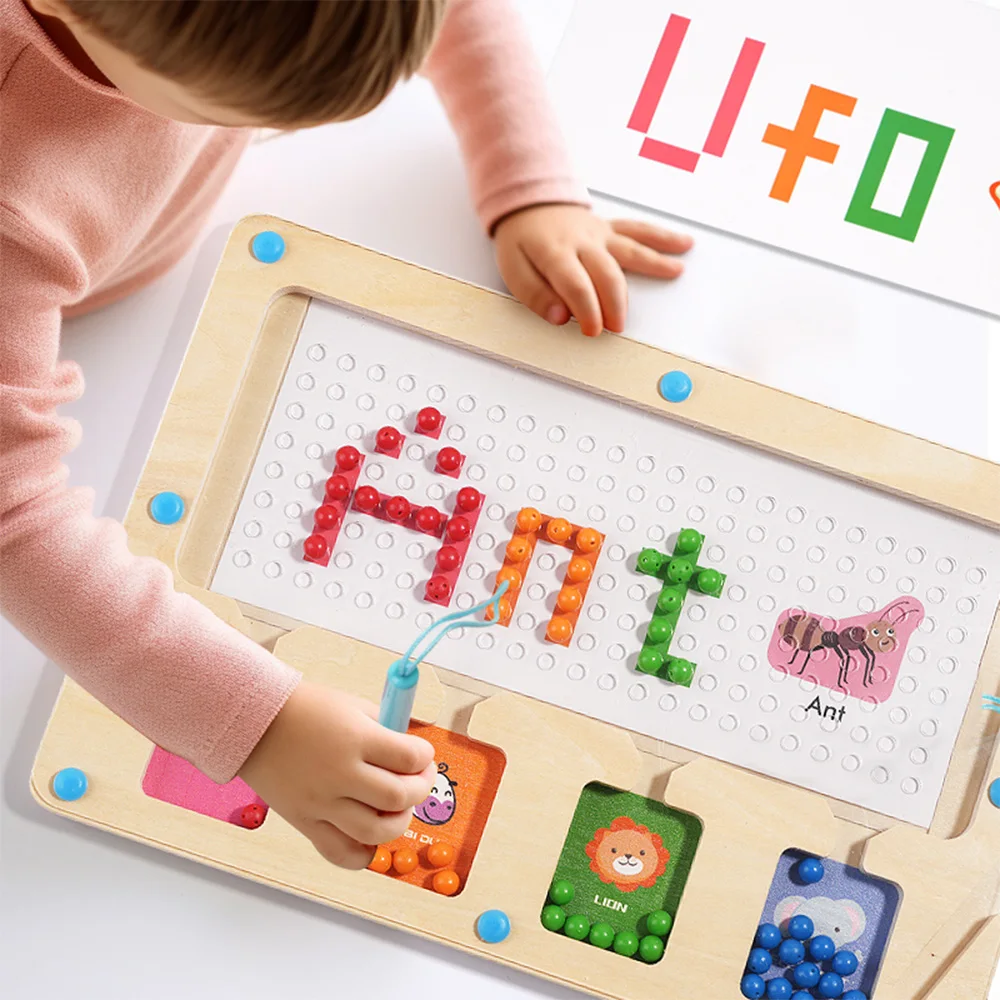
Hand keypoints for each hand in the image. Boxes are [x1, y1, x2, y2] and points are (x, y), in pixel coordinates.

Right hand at [239, 681, 435, 868]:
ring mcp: (321, 802)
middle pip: (400, 796)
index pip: (410, 757)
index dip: (426, 757)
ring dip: (398, 822)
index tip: (422, 755)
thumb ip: (384, 728)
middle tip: (418, 780)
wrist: (255, 722)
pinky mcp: (304, 822)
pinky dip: (363, 853)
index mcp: (356, 738)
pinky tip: (371, 838)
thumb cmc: (305, 708)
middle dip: (420, 789)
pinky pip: (340, 853)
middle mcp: (340, 773)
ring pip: (376, 831)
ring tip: (396, 808)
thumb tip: (412, 752)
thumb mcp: (351, 705)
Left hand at [494, 204, 692, 337]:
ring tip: (676, 271)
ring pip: (629, 248)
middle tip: (617, 327)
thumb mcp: (513, 271)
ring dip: (654, 262)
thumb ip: (536, 296)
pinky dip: (661, 237)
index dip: (587, 311)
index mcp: (555, 252)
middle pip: (606, 273)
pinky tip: (681, 244)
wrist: (527, 204)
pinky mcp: (609, 230)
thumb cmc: (521, 242)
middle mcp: (582, 241)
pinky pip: (637, 231)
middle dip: (615, 303)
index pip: (576, 285)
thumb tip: (560, 317)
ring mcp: (599, 233)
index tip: (593, 331)